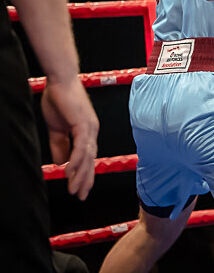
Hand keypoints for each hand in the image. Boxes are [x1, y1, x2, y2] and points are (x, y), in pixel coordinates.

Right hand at [41, 76, 98, 200]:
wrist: (59, 81)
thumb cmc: (59, 101)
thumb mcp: (57, 128)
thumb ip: (60, 144)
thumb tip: (61, 163)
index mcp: (87, 131)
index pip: (87, 157)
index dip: (84, 173)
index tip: (80, 188)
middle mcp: (92, 131)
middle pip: (91, 160)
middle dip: (86, 179)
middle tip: (81, 195)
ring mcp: (90, 127)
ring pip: (87, 156)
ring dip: (81, 174)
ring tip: (74, 189)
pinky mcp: (83, 124)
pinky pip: (80, 147)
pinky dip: (76, 160)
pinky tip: (70, 172)